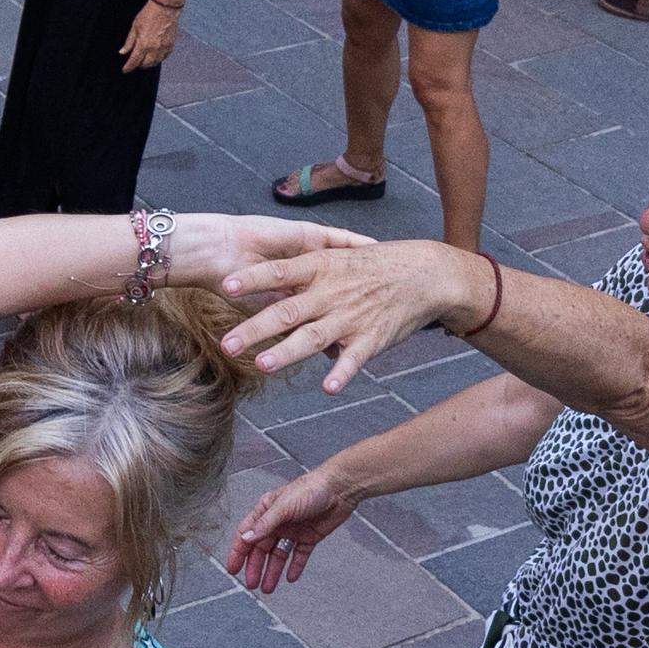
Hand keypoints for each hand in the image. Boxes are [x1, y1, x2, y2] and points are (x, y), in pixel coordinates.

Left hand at [119, 0, 180, 71]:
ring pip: (155, 63)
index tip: (125, 70)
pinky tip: (154, 56)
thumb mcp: (135, 26)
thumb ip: (129, 41)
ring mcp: (164, 47)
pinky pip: (164, 57)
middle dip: (139, 65)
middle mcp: (154, 48)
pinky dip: (158, 59)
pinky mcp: (170, 45)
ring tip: (144, 60)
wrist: (165, 7)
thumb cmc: (149, 14)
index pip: (134, 61)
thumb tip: (123, 52)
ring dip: (148, 63)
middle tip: (134, 63)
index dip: (128, 67)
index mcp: (143, 44)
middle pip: (145, 64)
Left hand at [219, 236, 493, 391]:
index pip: (278, 272)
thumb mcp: (338, 259)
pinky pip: (354, 359)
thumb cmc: (375, 266)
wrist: (424, 273)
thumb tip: (270, 288)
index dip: (251, 280)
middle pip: (286, 311)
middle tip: (227, 345)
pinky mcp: (371, 337)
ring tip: (262, 365)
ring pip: (313, 337)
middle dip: (254, 329)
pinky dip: (342, 373)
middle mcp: (331, 292)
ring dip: (287, 352)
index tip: (224, 286)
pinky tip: (329, 388)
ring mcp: (350, 316)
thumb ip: (304, 277)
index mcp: (320, 267)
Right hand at [223, 468, 358, 594]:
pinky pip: (299, 555)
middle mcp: (277, 522)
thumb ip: (265, 525)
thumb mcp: (283, 507)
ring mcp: (293, 530)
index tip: (232, 569)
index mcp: (266, 510)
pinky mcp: (309, 537)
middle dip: (255, 567)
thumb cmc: (310, 489)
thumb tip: (245, 539)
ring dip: (273, 571)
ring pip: (279, 555)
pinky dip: (295, 566)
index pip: (247, 534)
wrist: (340, 489)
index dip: (238, 552)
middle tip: (251, 584)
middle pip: (262, 548)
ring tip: (268, 588)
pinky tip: (290, 578)